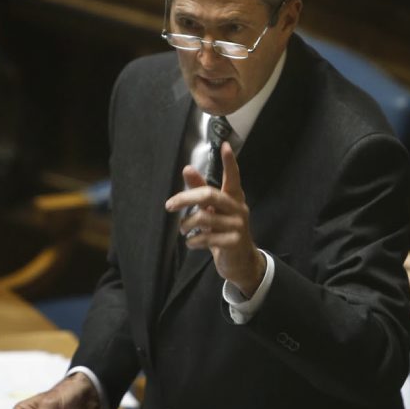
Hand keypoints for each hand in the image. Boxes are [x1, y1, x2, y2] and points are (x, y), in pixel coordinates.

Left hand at [165, 142, 265, 297]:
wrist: (240, 263)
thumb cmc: (224, 232)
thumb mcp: (212, 210)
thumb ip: (200, 190)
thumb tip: (187, 168)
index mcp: (234, 199)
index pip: (232, 177)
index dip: (229, 163)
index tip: (224, 145)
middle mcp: (238, 209)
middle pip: (209, 195)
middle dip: (185, 198)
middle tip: (169, 205)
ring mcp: (238, 226)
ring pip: (203, 217)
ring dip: (186, 224)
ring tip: (183, 229)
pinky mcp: (233, 242)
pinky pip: (206, 237)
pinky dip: (193, 241)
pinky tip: (191, 243)